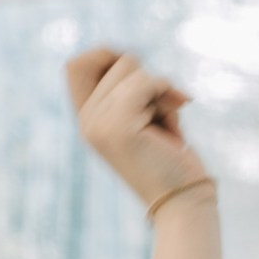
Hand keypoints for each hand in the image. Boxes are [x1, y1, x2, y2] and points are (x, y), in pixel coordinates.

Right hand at [67, 48, 209, 208]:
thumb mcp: (146, 118)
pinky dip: (169, 97)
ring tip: (166, 129)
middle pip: (117, 61)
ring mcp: (98, 123)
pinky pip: (148, 82)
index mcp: (87, 119)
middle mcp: (86, 120)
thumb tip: (129, 57)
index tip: (142, 77)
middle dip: (151, 82)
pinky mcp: (118, 126)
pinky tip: (174, 133)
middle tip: (161, 120)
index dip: (107, 55)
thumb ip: (132, 90)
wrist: (182, 203)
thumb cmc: (171, 160)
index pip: (76, 65)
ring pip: (133, 68)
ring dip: (162, 94)